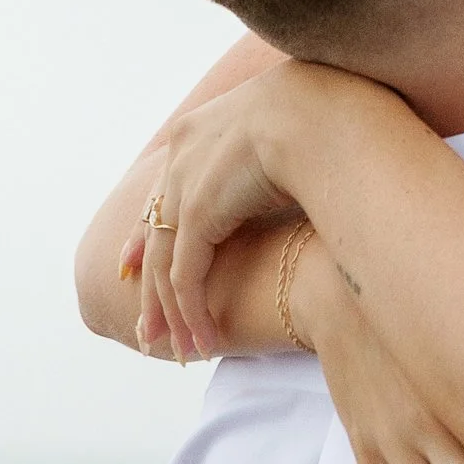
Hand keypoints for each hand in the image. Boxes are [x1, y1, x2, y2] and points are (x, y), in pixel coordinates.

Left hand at [139, 71, 309, 358]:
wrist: (326, 114)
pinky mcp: (198, 213)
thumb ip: (274, 157)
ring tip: (184, 349)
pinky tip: (204, 339)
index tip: (132, 265)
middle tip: (149, 325)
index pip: (161, 188)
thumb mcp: (288, 135)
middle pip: (154, 230)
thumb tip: (301, 171)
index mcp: (199, 128)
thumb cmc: (331, 121)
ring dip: (174, 312)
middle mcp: (181, 154)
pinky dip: (193, 312)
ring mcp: (185, 183)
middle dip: (150, 284)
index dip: (145, 231)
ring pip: (165, 262)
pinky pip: (186, 275)